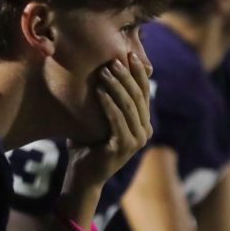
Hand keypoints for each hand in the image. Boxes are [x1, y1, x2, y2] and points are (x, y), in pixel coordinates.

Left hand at [69, 52, 153, 188]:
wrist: (84, 176)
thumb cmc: (87, 145)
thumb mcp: (99, 119)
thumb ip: (106, 100)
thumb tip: (99, 69)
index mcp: (143, 124)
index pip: (143, 93)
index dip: (138, 73)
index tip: (128, 54)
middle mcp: (145, 132)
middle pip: (138, 97)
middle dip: (126, 76)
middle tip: (113, 60)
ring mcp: (137, 141)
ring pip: (129, 107)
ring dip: (116, 86)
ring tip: (104, 71)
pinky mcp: (124, 147)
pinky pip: (117, 120)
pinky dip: (109, 104)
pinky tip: (99, 91)